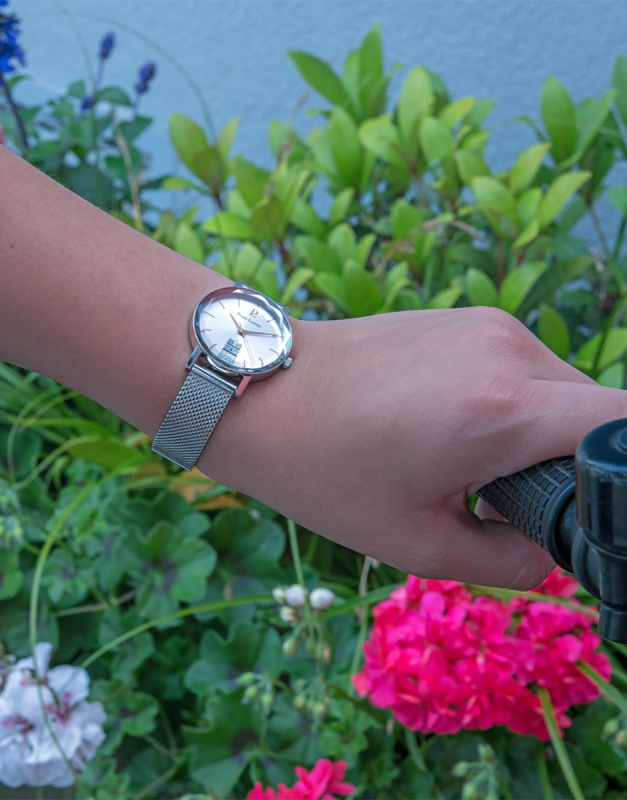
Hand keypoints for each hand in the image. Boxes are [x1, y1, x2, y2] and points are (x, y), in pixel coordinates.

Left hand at [200, 306, 626, 590]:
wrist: (262, 391)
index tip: (591, 507)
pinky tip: (459, 428)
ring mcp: (489, 324)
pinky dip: (518, 405)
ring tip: (474, 463)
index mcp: (503, 408)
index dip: (623, 470)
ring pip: (563, 387)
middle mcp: (509, 350)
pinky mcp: (469, 318)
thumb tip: (555, 549)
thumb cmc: (325, 471)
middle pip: (600, 410)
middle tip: (514, 500)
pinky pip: (527, 367)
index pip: (623, 425)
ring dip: (546, 432)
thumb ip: (513, 559)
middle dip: (579, 462)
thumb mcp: (420, 543)